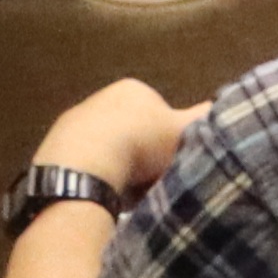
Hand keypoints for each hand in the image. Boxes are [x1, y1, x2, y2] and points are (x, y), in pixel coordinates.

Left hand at [38, 80, 190, 188]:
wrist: (84, 166)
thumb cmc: (140, 144)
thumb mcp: (183, 131)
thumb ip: (204, 116)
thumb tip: (223, 103)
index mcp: (133, 89)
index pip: (161, 109)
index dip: (170, 134)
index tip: (173, 155)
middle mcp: (100, 98)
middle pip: (132, 128)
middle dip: (143, 150)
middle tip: (154, 174)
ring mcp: (73, 122)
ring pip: (108, 146)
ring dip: (119, 164)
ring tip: (129, 187)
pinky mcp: (53, 146)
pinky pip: (85, 160)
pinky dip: (96, 173)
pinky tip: (104, 189)